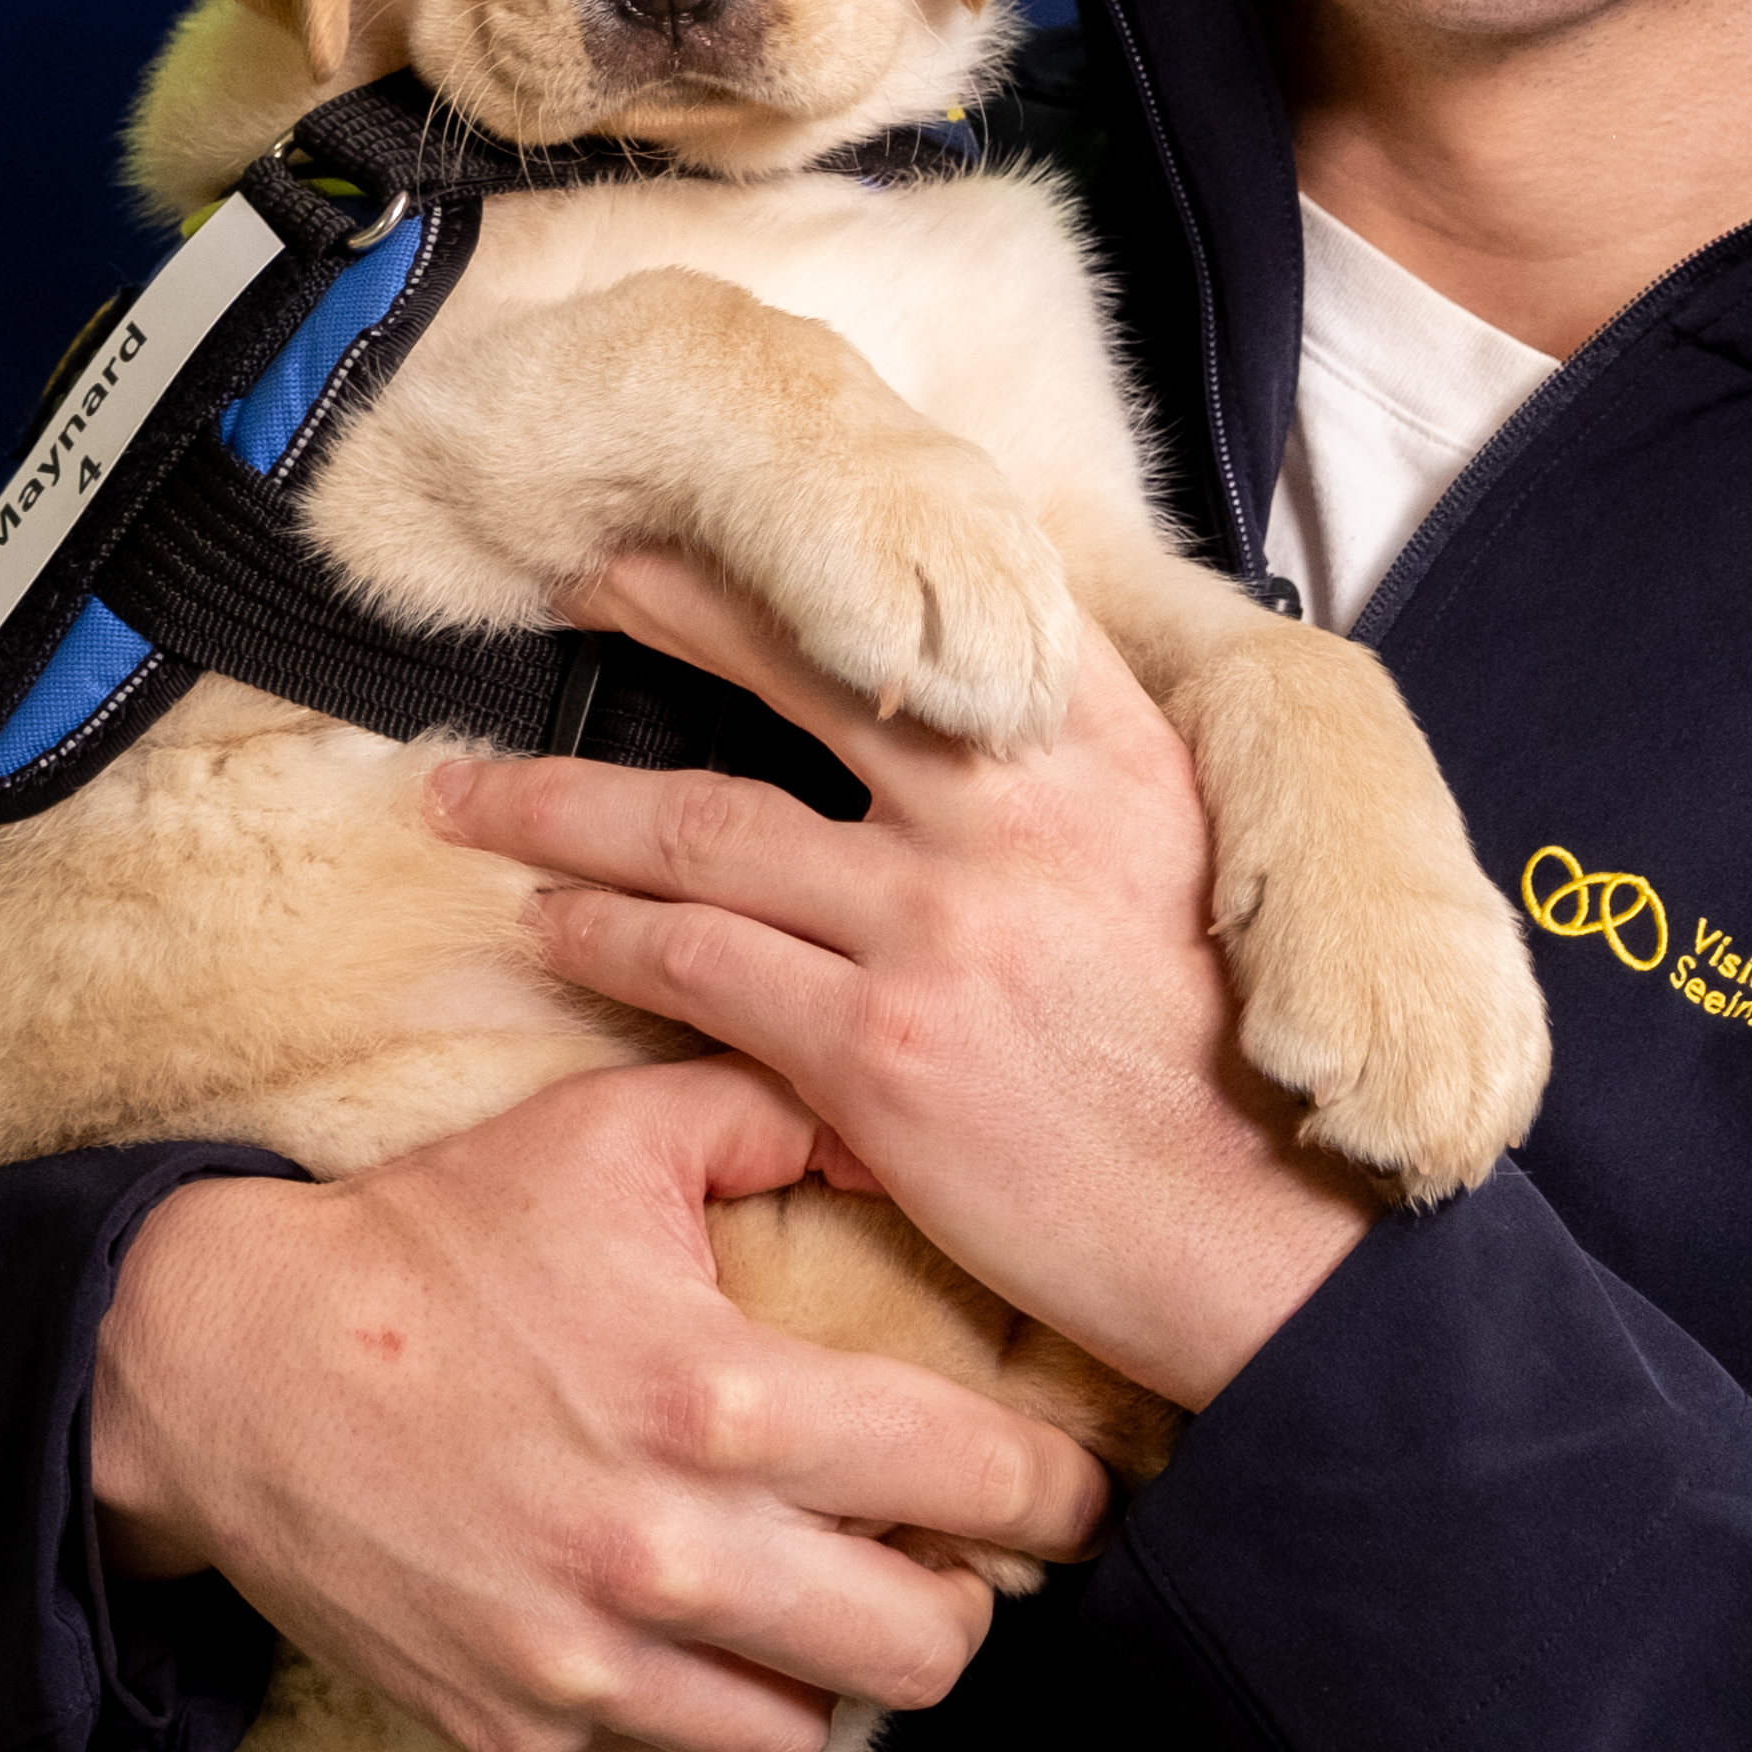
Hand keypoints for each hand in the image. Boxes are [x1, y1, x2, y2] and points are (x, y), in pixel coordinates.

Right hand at [88, 1056, 1110, 1751]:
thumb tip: (912, 1123)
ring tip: (825, 1590)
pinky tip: (689, 1615)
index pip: (973, 1482)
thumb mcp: (619, 1134)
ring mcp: (589, 1654)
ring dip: (835, 1662)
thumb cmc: (441, 1235)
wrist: (228, 1364)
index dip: (1057, 1489)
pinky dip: (702, 1695)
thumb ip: (786, 1115)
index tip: (1076, 1484)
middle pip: (927, 1647)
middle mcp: (667, 1549)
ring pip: (810, 1724)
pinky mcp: (519, 1721)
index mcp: (718, 1397)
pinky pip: (671, 1749)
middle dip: (965, 1602)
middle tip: (954, 1556)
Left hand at [435, 550, 1375, 1409]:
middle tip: (571, 575)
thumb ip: (1091, 782)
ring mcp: (939, 927)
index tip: (740, 511)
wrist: (1278, 1241)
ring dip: (563, 807)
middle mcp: (1015, 811)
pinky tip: (549, 926)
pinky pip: (699, 967)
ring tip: (473, 793)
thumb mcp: (1202, 865)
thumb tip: (990, 720)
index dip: (821, 550)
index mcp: (1107, 749)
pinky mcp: (879, 1051)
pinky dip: (608, 937)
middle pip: (793, 668)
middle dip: (665, 607)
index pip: (948, 594)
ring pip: (700, 828)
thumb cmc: (1243, 1064)